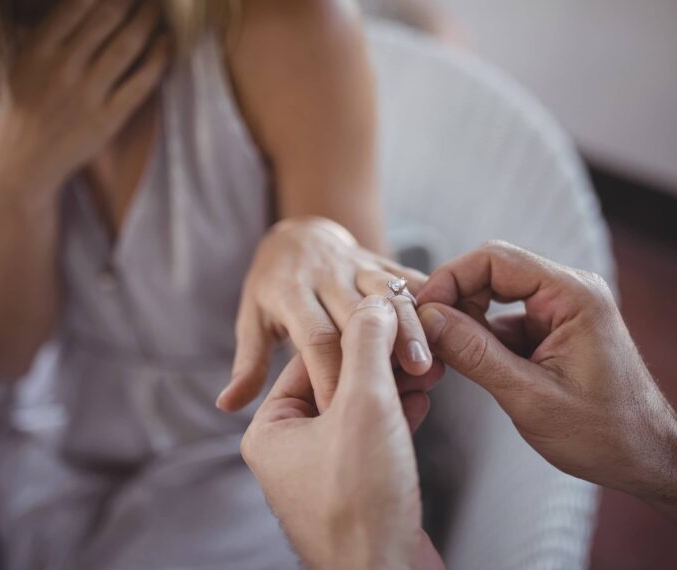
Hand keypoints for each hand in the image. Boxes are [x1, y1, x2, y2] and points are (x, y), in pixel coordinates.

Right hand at [0, 0, 169, 206]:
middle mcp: (62, 68)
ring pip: (126, 46)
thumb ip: (47, 30)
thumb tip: (79, 2)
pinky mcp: (107, 119)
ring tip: (157, 7)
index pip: (76, 4)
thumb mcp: (23, 61)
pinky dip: (158, 60)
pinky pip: (140, 84)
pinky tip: (167, 43)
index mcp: (38, 49)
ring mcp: (86, 95)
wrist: (25, 159)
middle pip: (106, 18)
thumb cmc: (27, 104)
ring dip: (148, 20)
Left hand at [217, 216, 433, 412]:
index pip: (315, 337)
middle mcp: (324, 275)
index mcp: (290, 292)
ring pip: (389, 294)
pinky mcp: (383, 261)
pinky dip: (429, 304)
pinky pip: (410, 278)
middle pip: (357, 313)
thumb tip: (227, 405)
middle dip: (379, 350)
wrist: (299, 235)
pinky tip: (449, 334)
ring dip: (410, 328)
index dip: (330, 375)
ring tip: (429, 367)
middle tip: (402, 388)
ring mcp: (357, 264)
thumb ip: (249, 364)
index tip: (344, 413)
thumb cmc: (272, 290)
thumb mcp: (252, 321)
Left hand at [242, 296, 443, 569]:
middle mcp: (290, 449)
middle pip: (338, 381)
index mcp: (272, 429)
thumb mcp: (364, 406)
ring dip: (395, 385)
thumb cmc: (363, 501)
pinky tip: (422, 401)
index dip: (357, 333)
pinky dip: (397, 416)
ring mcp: (323, 471)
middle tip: (417, 344)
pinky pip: (373, 437)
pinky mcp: (355, 487)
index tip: (395, 316)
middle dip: (382, 360)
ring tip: (427, 369)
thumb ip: (367, 346)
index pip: (311, 357)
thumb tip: (376, 302)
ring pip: (360, 408)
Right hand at [416, 241, 676, 496]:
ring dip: (465, 323)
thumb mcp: (529, 397)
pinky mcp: (552, 330)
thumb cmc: (602, 433)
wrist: (645, 458)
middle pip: (491, 272)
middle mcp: (569, 291)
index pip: (495, 259)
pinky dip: (480, 340)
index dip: (451, 278)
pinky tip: (468, 365)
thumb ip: (475, 354)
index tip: (421, 310)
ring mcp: (561, 310)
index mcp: (574, 295)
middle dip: (454, 300)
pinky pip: (504, 321)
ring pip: (493, 298)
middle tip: (425, 335)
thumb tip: (427, 319)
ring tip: (443, 356)